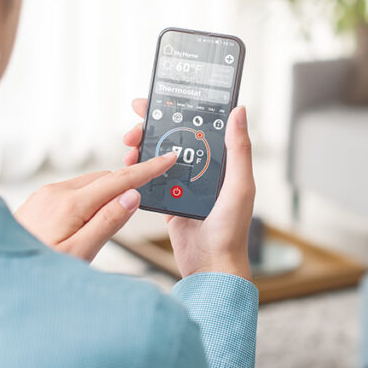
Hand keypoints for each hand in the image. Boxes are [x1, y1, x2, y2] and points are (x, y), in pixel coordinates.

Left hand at [15, 152, 177, 260]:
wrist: (0, 275)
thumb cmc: (39, 270)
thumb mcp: (80, 253)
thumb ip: (107, 223)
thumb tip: (132, 195)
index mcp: (71, 204)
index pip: (118, 180)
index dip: (147, 170)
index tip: (167, 158)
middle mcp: (57, 192)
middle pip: (105, 178)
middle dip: (128, 182)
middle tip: (148, 191)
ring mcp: (45, 195)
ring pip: (88, 184)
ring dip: (107, 192)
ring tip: (113, 216)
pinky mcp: (38, 201)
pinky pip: (73, 191)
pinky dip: (89, 198)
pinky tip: (88, 219)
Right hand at [122, 99, 255, 279]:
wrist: (211, 267)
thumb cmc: (232, 230)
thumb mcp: (239, 186)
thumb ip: (238, 150)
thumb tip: (239, 111)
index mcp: (221, 162)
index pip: (198, 125)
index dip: (177, 109)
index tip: (157, 99)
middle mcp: (202, 169)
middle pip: (173, 138)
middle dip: (151, 128)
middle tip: (134, 127)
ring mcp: (183, 185)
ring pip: (158, 156)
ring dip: (141, 148)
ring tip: (128, 148)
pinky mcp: (168, 201)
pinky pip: (150, 180)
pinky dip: (138, 171)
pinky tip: (128, 166)